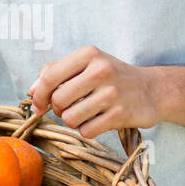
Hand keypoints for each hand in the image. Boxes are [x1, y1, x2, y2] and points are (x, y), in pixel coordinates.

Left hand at [27, 45, 168, 139]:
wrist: (152, 90)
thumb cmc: (111, 77)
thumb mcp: (87, 64)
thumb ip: (56, 71)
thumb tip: (32, 91)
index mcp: (89, 54)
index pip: (50, 77)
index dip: (38, 95)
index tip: (38, 105)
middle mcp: (101, 70)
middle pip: (58, 101)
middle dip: (59, 110)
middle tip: (70, 107)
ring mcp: (112, 93)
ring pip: (70, 118)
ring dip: (73, 121)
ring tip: (85, 113)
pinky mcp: (120, 115)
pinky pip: (86, 131)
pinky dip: (87, 130)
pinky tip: (98, 121)